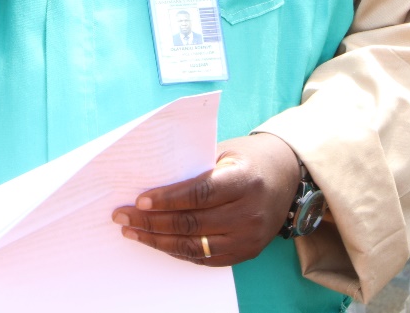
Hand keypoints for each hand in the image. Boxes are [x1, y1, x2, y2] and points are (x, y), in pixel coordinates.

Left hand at [111, 133, 300, 266]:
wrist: (286, 176)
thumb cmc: (246, 159)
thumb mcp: (224, 152)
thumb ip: (195, 168)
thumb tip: (151, 183)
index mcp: (244, 181)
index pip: (200, 193)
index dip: (167, 199)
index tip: (139, 200)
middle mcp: (249, 212)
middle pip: (192, 223)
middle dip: (152, 221)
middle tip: (123, 216)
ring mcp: (249, 237)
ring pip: (195, 245)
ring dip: (158, 240)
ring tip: (132, 231)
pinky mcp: (247, 252)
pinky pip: (205, 258)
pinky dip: (178, 250)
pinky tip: (157, 241)